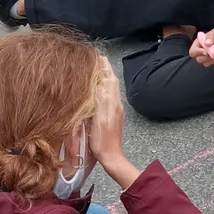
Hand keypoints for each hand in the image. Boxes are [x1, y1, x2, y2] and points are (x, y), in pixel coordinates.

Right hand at [88, 55, 138, 187]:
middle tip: (98, 59)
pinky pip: (111, 96)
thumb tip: (99, 84)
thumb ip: (100, 102)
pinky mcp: (115, 117)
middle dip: (105, 70)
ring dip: (106, 77)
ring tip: (99, 69)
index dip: (104, 68)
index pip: (109, 80)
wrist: (112, 157)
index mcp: (112, 104)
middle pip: (112, 82)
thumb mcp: (98, 121)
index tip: (98, 56)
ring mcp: (116, 111)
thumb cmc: (102, 143)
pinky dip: (106, 88)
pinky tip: (100, 88)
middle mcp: (116, 105)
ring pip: (112, 89)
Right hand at [189, 23, 213, 67]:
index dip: (198, 53)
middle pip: (199, 59)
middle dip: (207, 57)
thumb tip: (207, 43)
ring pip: (206, 63)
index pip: (192, 52)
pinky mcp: (213, 60)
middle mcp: (201, 51)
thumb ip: (210, 36)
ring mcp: (207, 57)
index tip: (206, 51)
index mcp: (198, 44)